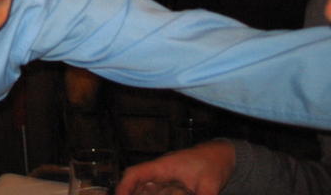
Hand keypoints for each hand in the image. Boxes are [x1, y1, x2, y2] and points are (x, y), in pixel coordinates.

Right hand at [115, 139, 235, 194]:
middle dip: (128, 193)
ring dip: (138, 193)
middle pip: (135, 182)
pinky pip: (154, 190)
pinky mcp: (171, 183)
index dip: (123, 186)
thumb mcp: (210, 185)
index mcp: (163, 167)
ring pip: (144, 187)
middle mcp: (160, 171)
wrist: (223, 155)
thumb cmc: (214, 163)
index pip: (135, 173)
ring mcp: (165, 177)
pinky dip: (149, 194)